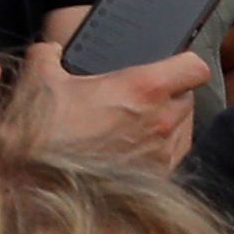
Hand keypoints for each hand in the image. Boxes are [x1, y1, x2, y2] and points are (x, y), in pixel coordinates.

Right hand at [11, 38, 208, 164]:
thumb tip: (51, 50)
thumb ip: (47, 54)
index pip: (194, 68)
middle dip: (170, 93)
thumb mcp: (39, 78)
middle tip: (140, 94)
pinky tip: (136, 146)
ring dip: (169, 121)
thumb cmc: (46, 132)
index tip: (170, 64)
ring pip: (185, 127)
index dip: (184, 62)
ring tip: (138, 121)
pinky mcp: (158, 180)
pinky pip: (175, 155)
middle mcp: (162, 121)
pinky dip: (163, 148)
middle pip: (189, 97)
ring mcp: (163, 154)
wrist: (39, 183)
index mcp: (143, 89)